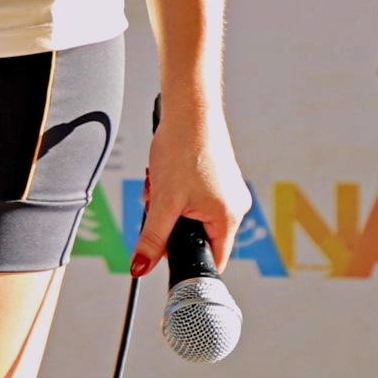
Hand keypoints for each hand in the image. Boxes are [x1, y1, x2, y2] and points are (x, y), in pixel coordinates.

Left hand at [130, 102, 251, 276]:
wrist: (190, 111)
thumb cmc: (184, 148)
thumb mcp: (163, 202)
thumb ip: (152, 239)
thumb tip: (141, 266)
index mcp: (229, 218)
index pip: (213, 259)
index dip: (188, 260)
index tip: (168, 255)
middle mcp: (236, 206)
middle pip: (201, 236)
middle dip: (173, 226)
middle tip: (158, 207)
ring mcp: (229, 191)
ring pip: (195, 215)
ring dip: (172, 207)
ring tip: (162, 186)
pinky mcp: (220, 177)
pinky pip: (198, 198)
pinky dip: (179, 193)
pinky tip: (169, 176)